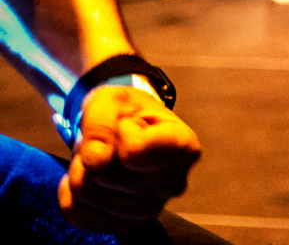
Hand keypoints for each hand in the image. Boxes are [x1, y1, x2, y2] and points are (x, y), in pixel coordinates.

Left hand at [58, 84, 200, 232]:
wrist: (126, 132)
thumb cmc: (127, 112)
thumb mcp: (114, 98)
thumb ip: (102, 120)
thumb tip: (96, 160)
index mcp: (183, 147)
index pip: (133, 151)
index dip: (120, 130)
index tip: (130, 122)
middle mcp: (172, 184)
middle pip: (105, 173)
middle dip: (92, 150)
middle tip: (106, 139)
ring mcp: (148, 210)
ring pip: (87, 193)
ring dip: (80, 168)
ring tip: (99, 156)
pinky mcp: (122, 226)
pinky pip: (75, 212)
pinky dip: (70, 190)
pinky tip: (88, 175)